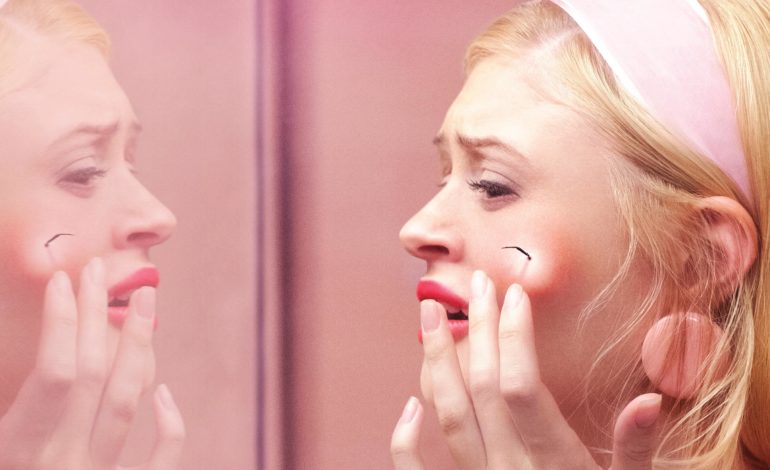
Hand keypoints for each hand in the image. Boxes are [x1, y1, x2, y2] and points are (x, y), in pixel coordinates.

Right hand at [0, 258, 184, 469]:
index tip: (63, 280)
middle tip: (97, 269)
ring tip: (145, 297)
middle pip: (92, 372)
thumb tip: (31, 348)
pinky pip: (160, 459)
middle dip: (93, 313)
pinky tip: (164, 392)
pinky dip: (169, 425)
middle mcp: (63, 463)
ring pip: (126, 400)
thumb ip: (11, 393)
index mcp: (18, 449)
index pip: (53, 372)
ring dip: (136, 344)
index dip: (59, 321)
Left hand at [391, 271, 659, 468]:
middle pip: (482, 387)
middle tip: (477, 284)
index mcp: (553, 463)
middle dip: (478, 329)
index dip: (514, 335)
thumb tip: (649, 400)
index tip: (515, 293)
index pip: (520, 386)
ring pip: (448, 415)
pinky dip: (404, 438)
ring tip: (428, 312)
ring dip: (434, 360)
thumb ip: (635, 450)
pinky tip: (408, 402)